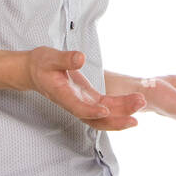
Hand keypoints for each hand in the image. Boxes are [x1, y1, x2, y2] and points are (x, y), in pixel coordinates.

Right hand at [24, 47, 144, 129]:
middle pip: (96, 118)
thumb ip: (65, 59)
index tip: (105, 111)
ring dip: (123, 112)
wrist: (35, 72)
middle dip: (117, 117)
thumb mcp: (50, 57)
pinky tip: (136, 102)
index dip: (91, 112)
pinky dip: (121, 106)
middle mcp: (74, 104)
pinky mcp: (89, 99)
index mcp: (62, 96)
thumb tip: (81, 58)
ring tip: (141, 102)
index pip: (78, 108)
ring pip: (104, 115)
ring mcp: (83, 103)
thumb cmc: (41, 64)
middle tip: (137, 110)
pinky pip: (107, 107)